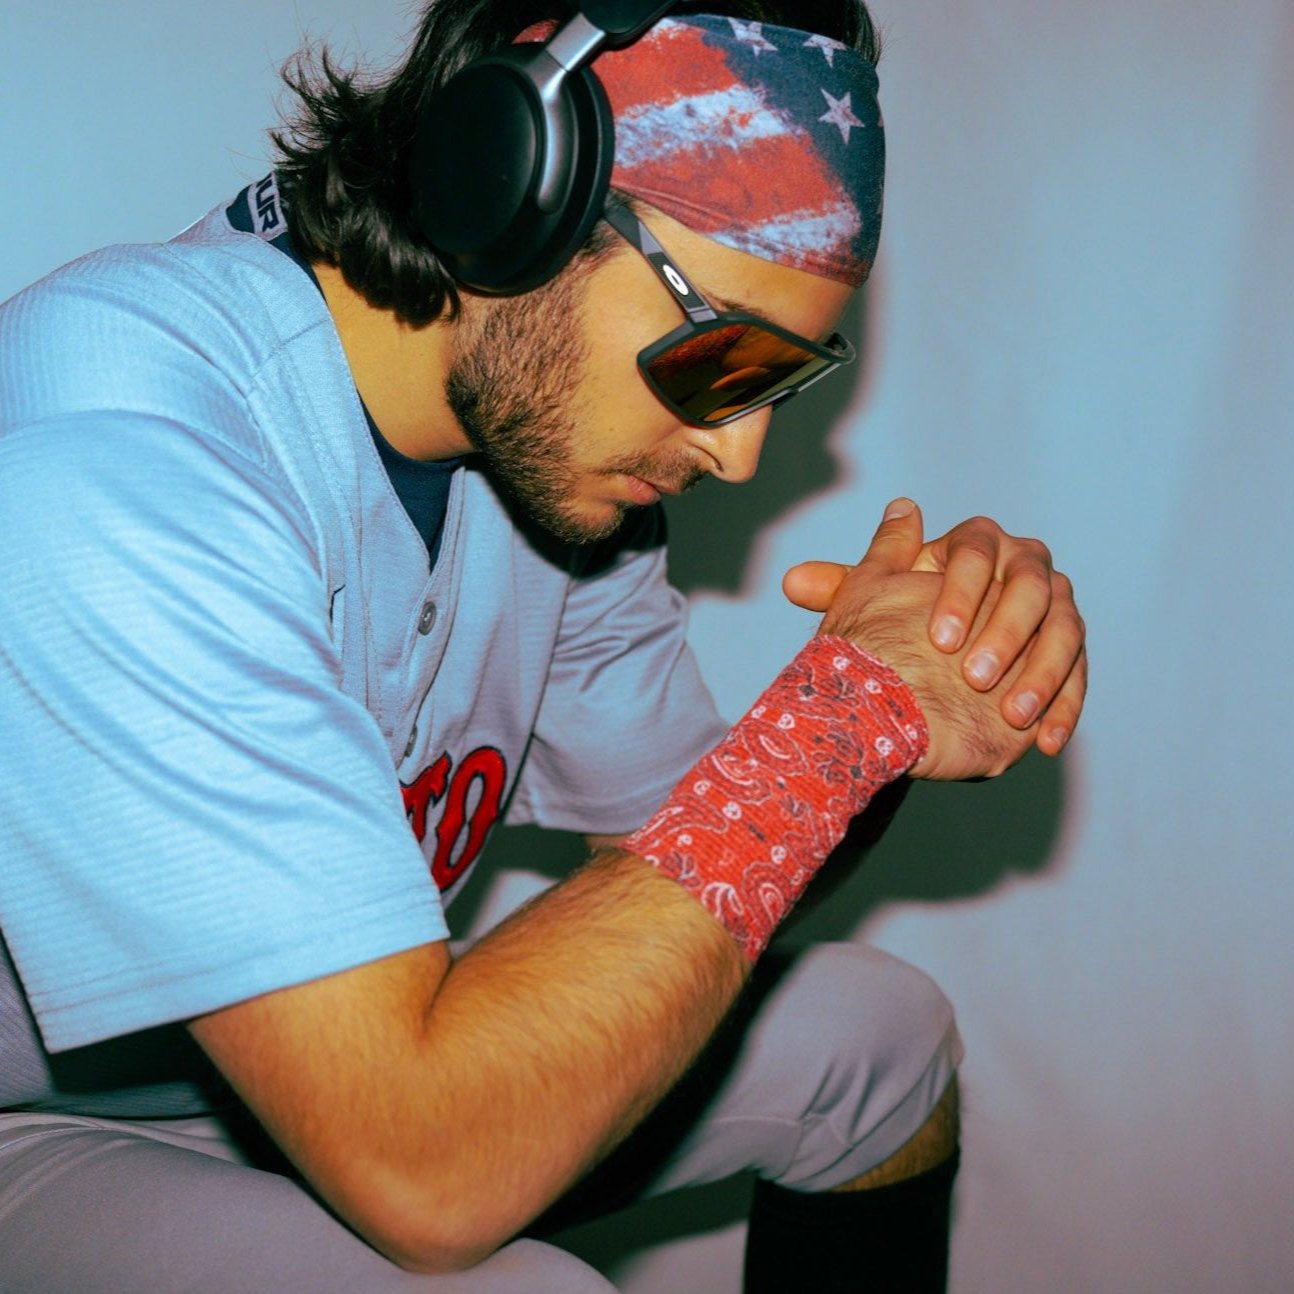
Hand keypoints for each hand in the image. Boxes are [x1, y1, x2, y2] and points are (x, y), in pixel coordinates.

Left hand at [784, 500, 1086, 756]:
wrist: (918, 679)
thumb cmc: (887, 630)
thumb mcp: (863, 610)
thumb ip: (845, 588)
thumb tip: (808, 571)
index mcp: (976, 544)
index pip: (979, 549)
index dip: (962, 590)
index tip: (937, 640)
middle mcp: (1023, 567)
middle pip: (1032, 586)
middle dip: (1006, 632)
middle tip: (976, 676)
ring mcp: (1053, 609)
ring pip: (1063, 630)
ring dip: (1042, 673)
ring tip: (1012, 714)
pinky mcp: (1067, 654)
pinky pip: (1078, 675)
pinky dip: (1065, 708)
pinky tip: (1044, 742)